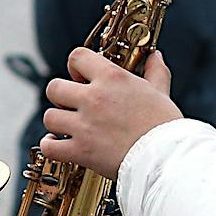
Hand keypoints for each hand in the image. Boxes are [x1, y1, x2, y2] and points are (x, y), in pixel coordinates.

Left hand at [39, 48, 180, 178]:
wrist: (166, 159)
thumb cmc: (165, 127)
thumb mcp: (161, 92)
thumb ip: (155, 71)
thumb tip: (155, 56)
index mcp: (112, 78)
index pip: (77, 56)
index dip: (76, 66)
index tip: (81, 76)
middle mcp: (94, 98)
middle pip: (54, 87)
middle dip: (61, 95)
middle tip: (73, 104)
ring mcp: (84, 125)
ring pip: (50, 116)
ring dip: (57, 121)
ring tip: (68, 126)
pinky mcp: (81, 151)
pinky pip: (49, 146)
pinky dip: (50, 146)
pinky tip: (59, 144)